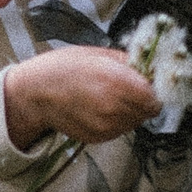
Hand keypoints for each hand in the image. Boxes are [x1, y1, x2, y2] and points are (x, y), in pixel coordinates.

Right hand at [3, 46, 160, 148]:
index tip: (151, 82)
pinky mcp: (98, 138)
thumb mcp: (99, 54)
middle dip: (144, 99)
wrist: (34, 93)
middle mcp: (114, 108)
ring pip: (136, 121)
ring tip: (112, 95)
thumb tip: (151, 66)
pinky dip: (118, 119)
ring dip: (132, 110)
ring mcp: (106, 127)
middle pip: (149, 111)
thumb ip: (129, 62)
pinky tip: (102, 106)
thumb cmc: (64, 67)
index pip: (156, 96)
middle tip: (130, 86)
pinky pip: (121, 129)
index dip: (156, 89)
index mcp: (117, 82)